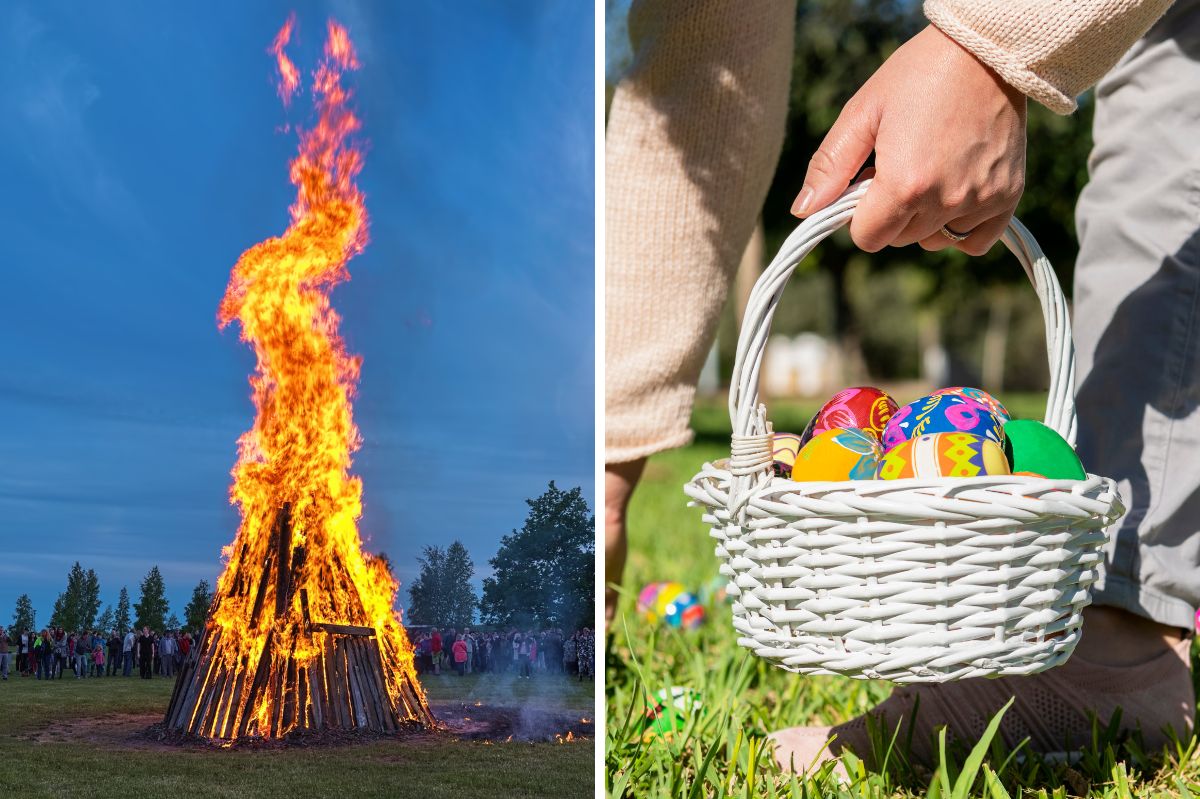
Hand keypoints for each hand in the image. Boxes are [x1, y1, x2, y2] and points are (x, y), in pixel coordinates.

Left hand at [792, 25, 1026, 255]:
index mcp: (904, 184)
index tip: (870, 183)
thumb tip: (803, 212)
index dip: (860, 214)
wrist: (986, 51)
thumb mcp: (862, 113)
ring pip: (934, 241)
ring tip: (930, 172)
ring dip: (924, 220)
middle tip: (901, 166)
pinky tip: (955, 194)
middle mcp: (945, 200)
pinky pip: (974, 240)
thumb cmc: (918, 75)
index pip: (867, 238)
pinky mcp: (1008, 196)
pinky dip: (961, 227)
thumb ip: (830, 167)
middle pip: (899, 239)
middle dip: (890, 213)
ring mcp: (981, 201)